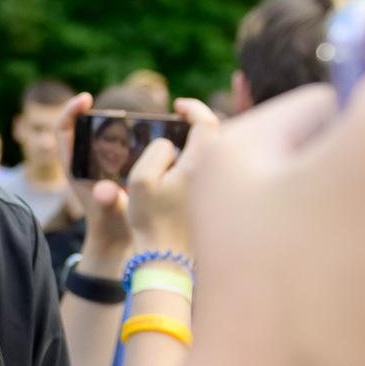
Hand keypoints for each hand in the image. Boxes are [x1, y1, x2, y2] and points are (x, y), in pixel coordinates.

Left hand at [57, 94, 130, 270]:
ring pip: (99, 133)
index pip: (63, 130)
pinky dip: (127, 135)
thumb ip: (108, 201)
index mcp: (74, 166)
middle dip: (96, 113)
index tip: (86, 98)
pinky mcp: (111, 167)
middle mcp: (82, 160)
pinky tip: (146, 134)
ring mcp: (96, 163)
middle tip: (119, 111)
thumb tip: (106, 192)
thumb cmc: (111, 225)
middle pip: (82, 126)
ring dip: (113, 122)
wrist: (116, 238)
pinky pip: (116, 143)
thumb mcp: (110, 211)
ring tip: (134, 120)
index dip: (70, 110)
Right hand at [124, 99, 218, 256]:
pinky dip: (206, 162)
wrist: (167, 259)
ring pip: (220, 154)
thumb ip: (157, 151)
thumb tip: (170, 145)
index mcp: (202, 163)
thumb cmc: (151, 221)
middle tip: (181, 121)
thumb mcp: (141, 179)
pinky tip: (186, 171)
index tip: (177, 106)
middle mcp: (219, 174)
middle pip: (219, 135)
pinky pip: (218, 172)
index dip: (193, 107)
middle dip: (201, 124)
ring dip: (204, 144)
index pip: (208, 121)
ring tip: (181, 145)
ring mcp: (223, 189)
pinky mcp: (221, 202)